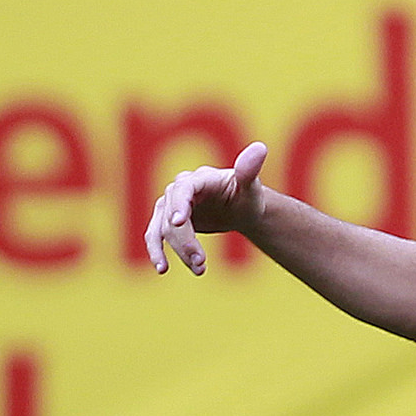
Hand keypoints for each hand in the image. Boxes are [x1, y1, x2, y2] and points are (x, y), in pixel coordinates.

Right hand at [145, 142, 268, 274]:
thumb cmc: (246, 195)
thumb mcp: (250, 186)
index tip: (179, 222)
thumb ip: (249, 170)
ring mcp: (170, 205)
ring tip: (197, 268)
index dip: (180, 204)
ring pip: (163, 229)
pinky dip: (157, 251)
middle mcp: (180, 189)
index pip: (184, 189)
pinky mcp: (167, 221)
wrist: (240, 208)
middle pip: (172, 215)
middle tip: (202, 263)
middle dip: (185, 241)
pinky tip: (162, 268)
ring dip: (176, 250)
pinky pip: (155, 236)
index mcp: (199, 179)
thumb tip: (260, 147)